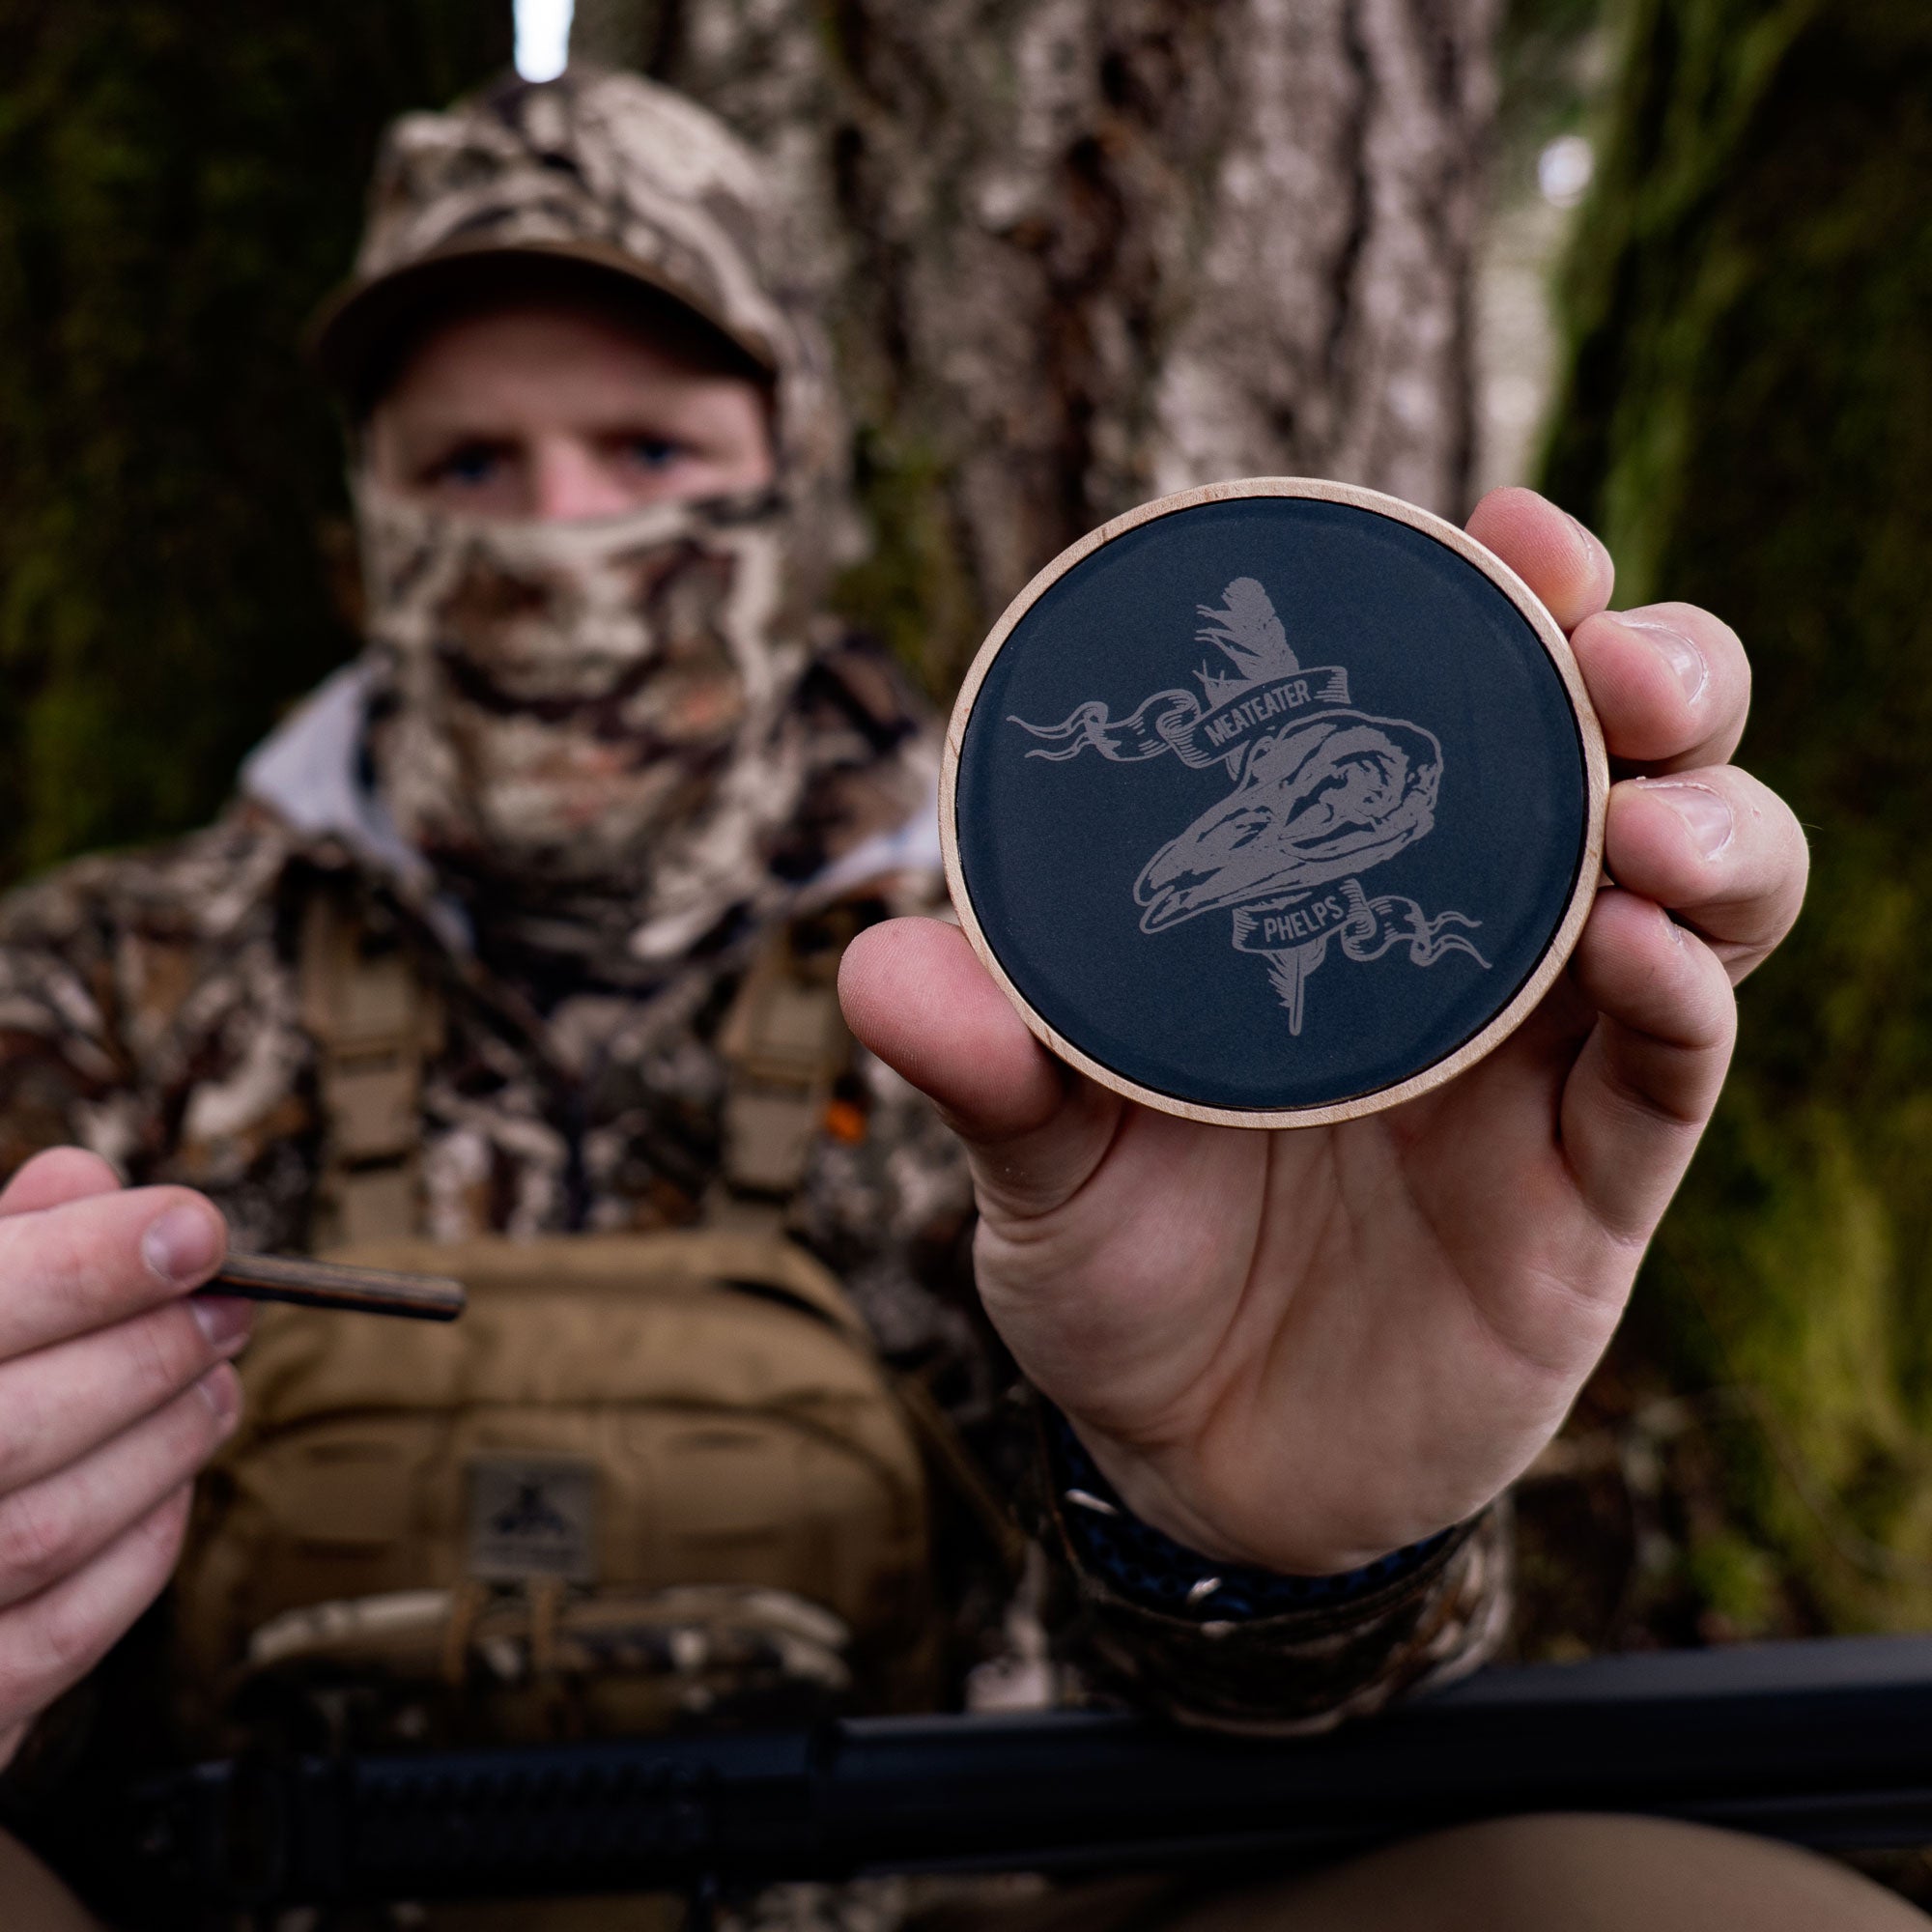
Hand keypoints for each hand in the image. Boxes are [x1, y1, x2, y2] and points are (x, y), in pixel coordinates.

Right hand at [0, 1152, 244, 1770]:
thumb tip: (82, 1178)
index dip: (88, 1264)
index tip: (195, 1227)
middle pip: (15, 1426)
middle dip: (149, 1356)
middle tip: (228, 1310)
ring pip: (50, 1531)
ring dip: (164, 1444)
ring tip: (214, 1385)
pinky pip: (62, 1633)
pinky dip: (141, 1548)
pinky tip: (168, 1489)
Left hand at [840, 487, 1806, 1574]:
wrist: (1196, 1463)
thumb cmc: (1119, 1272)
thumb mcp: (1039, 1160)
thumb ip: (988, 1064)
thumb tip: (878, 963)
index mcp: (1338, 894)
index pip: (1447, 710)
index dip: (1500, 601)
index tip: (1503, 530)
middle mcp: (1463, 950)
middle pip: (1617, 759)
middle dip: (1655, 670)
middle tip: (1612, 660)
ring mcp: (1543, 1064)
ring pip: (1702, 892)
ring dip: (1712, 825)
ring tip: (1647, 827)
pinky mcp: (1592, 1190)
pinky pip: (1674, 1072)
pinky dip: (1686, 997)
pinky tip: (1644, 954)